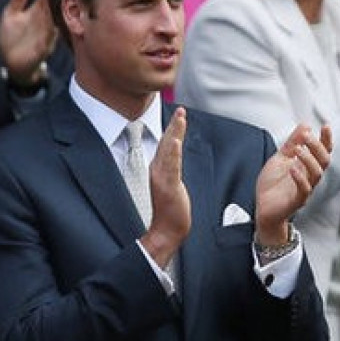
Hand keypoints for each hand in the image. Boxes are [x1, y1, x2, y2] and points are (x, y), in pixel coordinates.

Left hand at [0, 0, 55, 84]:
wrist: (10, 62)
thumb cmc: (11, 36)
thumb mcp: (11, 15)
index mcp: (37, 11)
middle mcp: (45, 21)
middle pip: (55, 7)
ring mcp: (46, 35)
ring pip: (55, 23)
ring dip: (59, 13)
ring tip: (61, 0)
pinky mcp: (42, 49)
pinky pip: (48, 42)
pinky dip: (50, 36)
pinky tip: (52, 28)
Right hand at [141, 107, 190, 267]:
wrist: (166, 230)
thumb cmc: (171, 212)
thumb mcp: (172, 186)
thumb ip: (173, 172)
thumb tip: (177, 163)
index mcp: (159, 169)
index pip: (167, 145)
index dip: (173, 129)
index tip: (179, 115)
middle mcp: (158, 171)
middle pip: (167, 143)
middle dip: (174, 125)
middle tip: (181, 110)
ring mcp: (162, 178)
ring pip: (169, 151)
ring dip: (174, 133)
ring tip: (180, 118)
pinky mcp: (168, 186)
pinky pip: (171, 167)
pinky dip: (173, 153)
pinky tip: (175, 142)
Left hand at [255, 124, 331, 244]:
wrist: (262, 207)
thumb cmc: (272, 184)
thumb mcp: (279, 158)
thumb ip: (291, 142)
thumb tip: (305, 125)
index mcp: (306, 166)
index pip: (322, 151)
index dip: (326, 139)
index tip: (325, 126)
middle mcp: (309, 177)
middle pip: (323, 161)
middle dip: (317, 147)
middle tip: (306, 136)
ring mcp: (304, 189)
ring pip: (317, 174)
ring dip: (309, 160)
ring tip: (297, 150)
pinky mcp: (296, 201)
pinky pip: (304, 190)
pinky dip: (300, 178)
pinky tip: (292, 168)